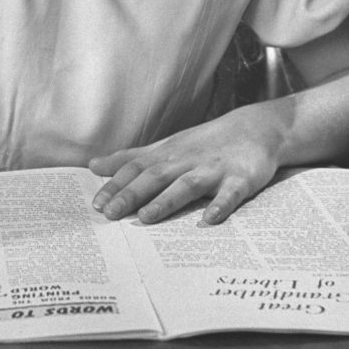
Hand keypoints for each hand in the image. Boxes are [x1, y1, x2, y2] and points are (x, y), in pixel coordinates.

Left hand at [89, 106, 283, 225]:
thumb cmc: (204, 144)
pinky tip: (210, 219)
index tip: (96, 204)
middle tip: (109, 214)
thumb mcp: (166, 148)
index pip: (136, 168)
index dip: (116, 185)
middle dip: (131, 194)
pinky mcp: (241, 179)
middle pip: (155, 176)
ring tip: (146, 217)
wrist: (255, 128)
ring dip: (167, 200)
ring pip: (187, 185)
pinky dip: (221, 205)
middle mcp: (186, 161)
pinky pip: (231, 193)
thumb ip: (132, 159)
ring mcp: (214, 169)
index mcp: (167, 155)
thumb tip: (94, 166)